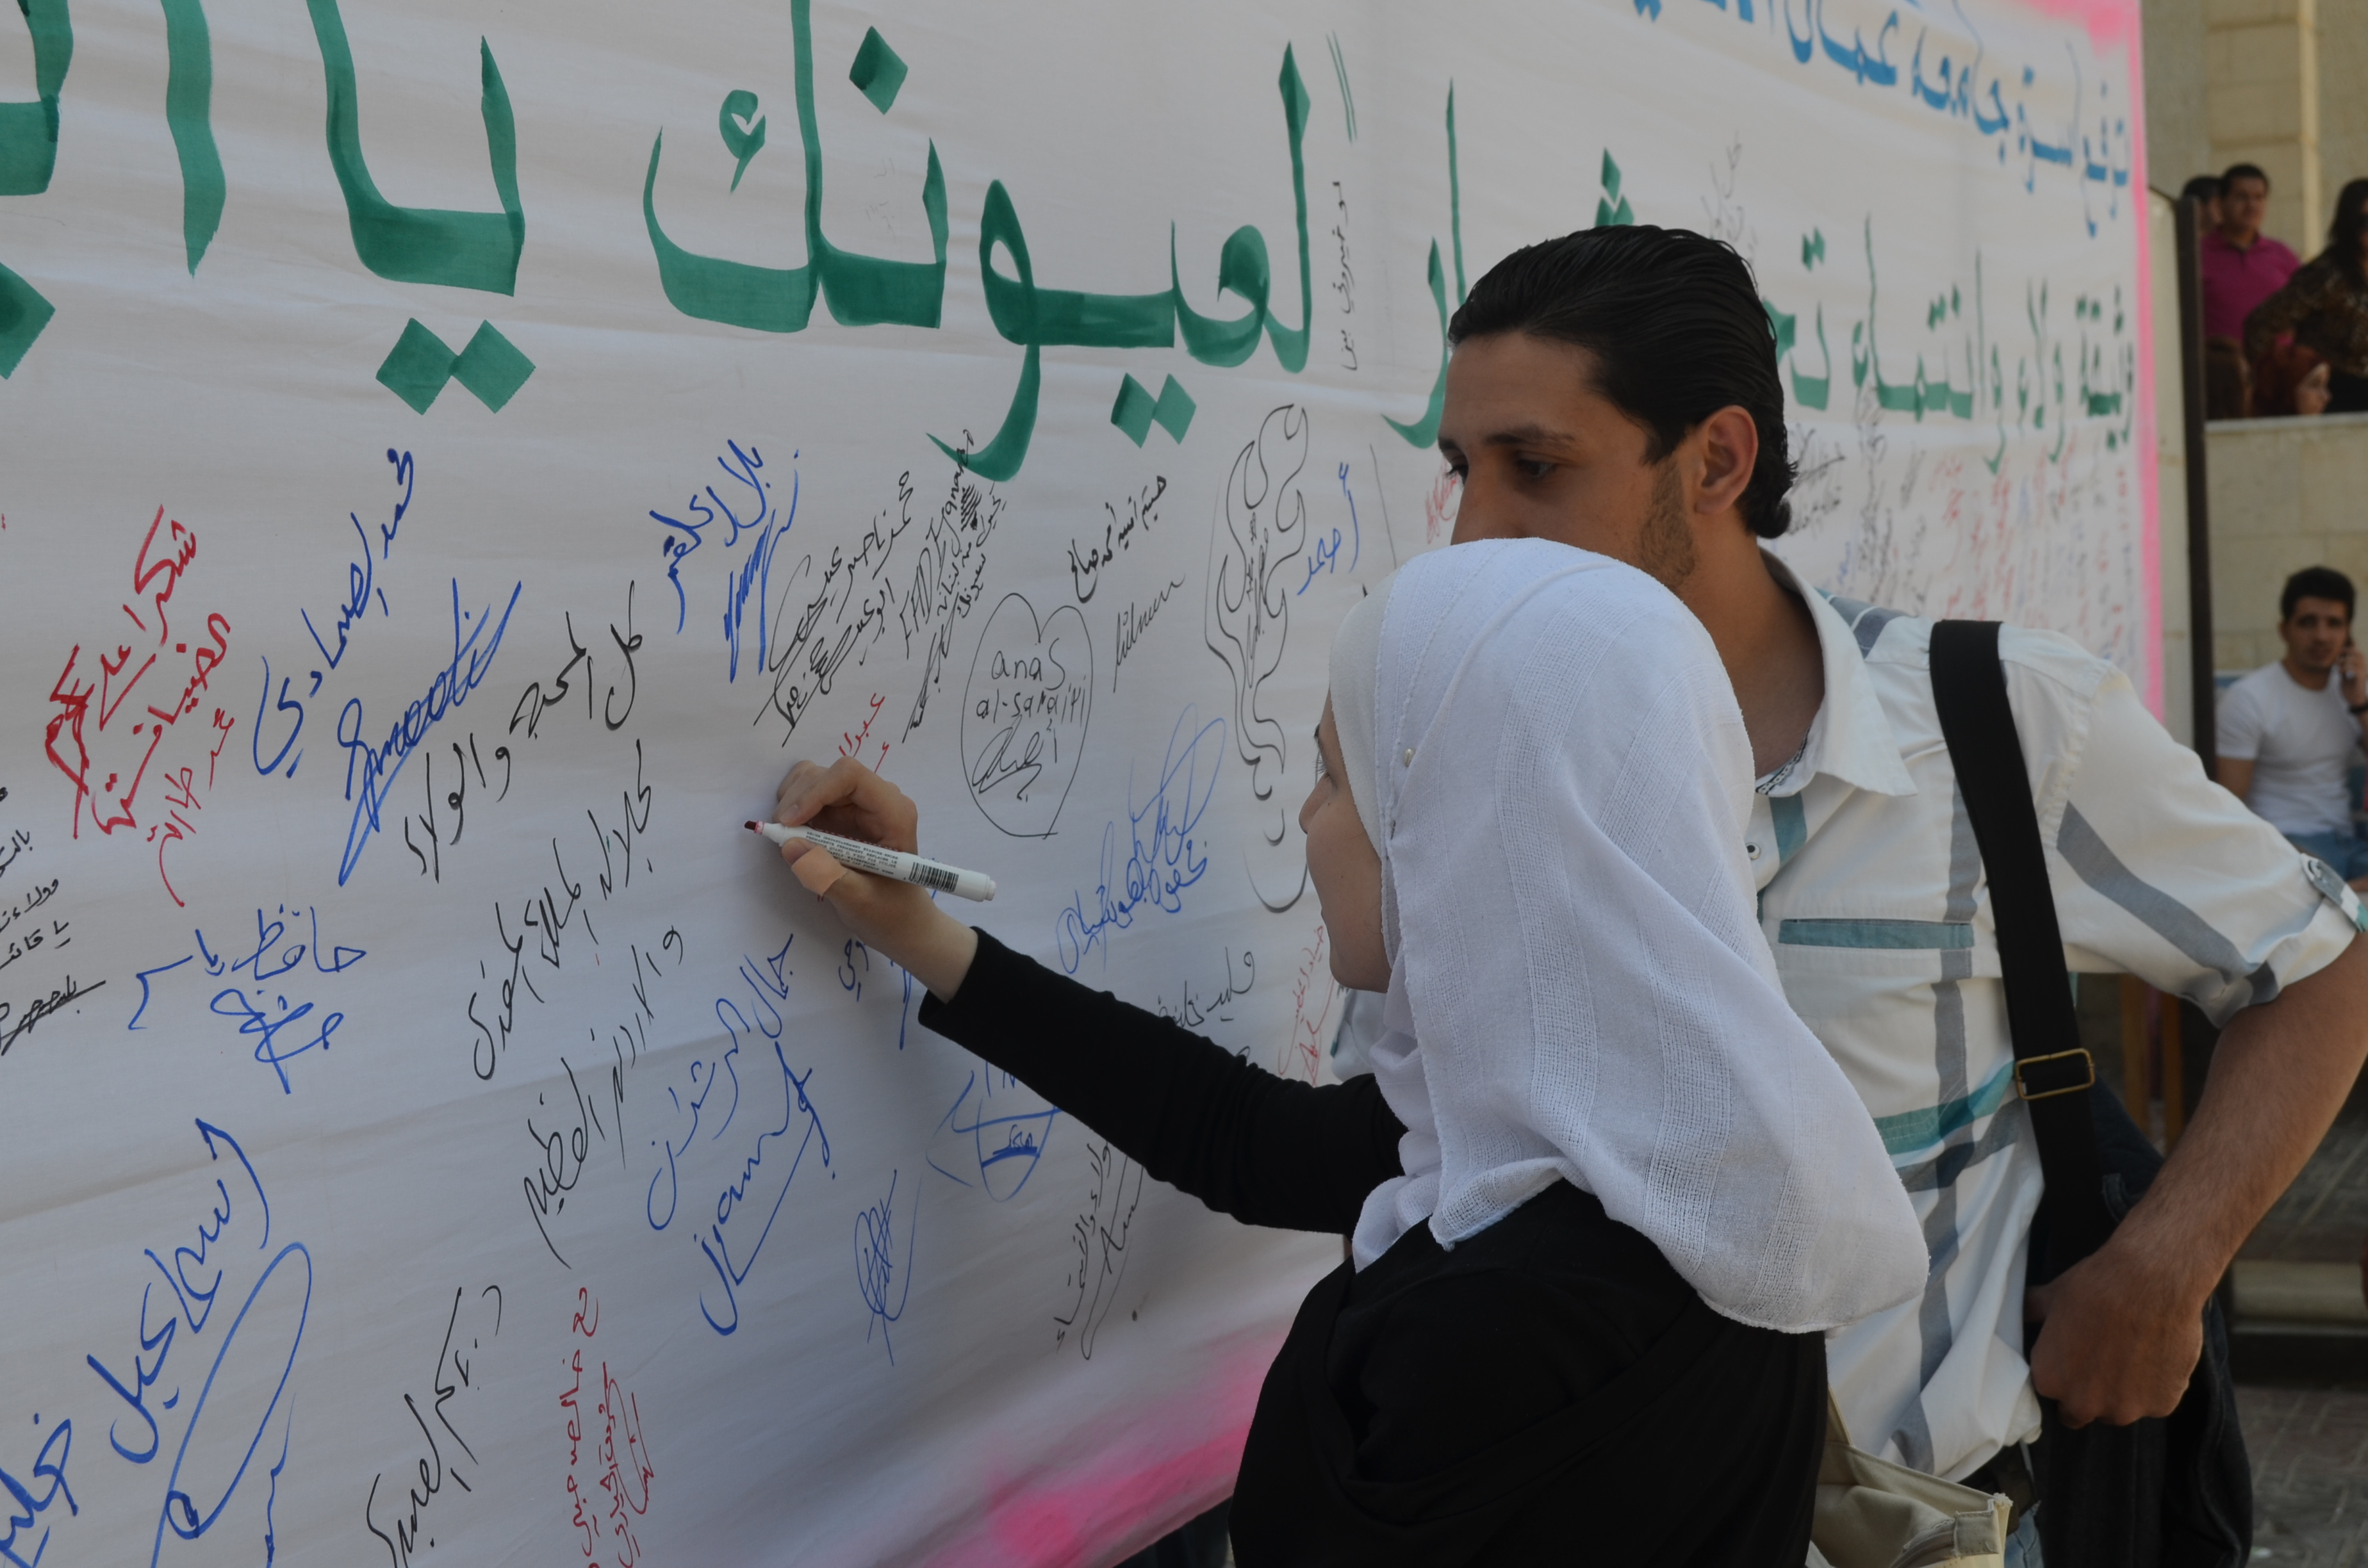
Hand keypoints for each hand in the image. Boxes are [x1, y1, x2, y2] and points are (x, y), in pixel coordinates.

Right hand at [771, 759, 977, 999]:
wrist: (902, 923)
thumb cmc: (891, 914)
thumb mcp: (860, 902)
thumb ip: (826, 875)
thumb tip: (790, 845)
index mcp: (894, 812)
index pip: (850, 775)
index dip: (815, 791)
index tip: (789, 822)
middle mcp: (878, 799)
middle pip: (828, 773)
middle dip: (797, 798)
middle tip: (780, 835)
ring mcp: (859, 803)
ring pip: (815, 777)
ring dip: (792, 800)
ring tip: (785, 834)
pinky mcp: (842, 812)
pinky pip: (811, 793)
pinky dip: (793, 806)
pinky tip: (793, 833)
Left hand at [2023, 1241, 2203, 1426]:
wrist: (2152, 1282)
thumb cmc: (2096, 1288)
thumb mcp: (2051, 1297)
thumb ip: (2032, 1312)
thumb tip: (2019, 1309)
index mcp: (2050, 1381)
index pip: (2050, 1390)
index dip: (2062, 1374)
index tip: (2073, 1359)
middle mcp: (2084, 1403)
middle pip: (2081, 1410)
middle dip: (2088, 1393)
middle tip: (2100, 1361)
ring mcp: (2125, 1409)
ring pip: (2118, 1410)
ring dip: (2122, 1392)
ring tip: (2131, 1354)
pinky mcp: (2161, 1406)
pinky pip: (2154, 1402)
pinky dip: (2155, 1386)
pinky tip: (2156, 1355)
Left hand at [2342, 646, 2366, 708]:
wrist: (2354, 701)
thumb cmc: (2349, 689)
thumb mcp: (2344, 677)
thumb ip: (2343, 669)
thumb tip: (2338, 661)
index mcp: (2359, 667)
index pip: (2358, 653)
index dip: (2351, 648)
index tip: (2339, 650)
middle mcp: (2362, 668)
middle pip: (2359, 654)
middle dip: (2348, 651)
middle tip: (2338, 655)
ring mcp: (2363, 673)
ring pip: (2357, 661)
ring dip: (2344, 661)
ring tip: (2336, 665)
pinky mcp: (2361, 679)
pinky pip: (2356, 670)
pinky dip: (2346, 669)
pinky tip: (2339, 672)